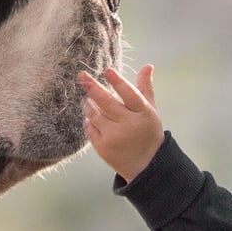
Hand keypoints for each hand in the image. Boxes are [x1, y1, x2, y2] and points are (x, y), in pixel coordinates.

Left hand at [77, 64, 164, 181]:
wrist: (145, 165)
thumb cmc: (147, 132)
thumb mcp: (150, 111)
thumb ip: (145, 88)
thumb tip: (148, 65)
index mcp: (143, 113)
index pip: (130, 94)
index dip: (118, 82)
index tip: (107, 70)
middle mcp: (128, 125)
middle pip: (106, 103)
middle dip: (92, 88)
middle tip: (81, 76)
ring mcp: (114, 137)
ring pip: (94, 114)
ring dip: (88, 104)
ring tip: (87, 98)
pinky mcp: (102, 147)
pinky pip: (89, 128)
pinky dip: (88, 120)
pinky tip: (91, 117)